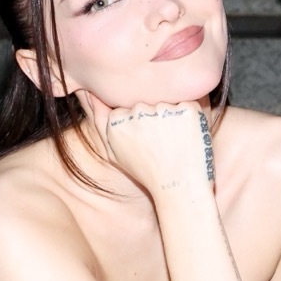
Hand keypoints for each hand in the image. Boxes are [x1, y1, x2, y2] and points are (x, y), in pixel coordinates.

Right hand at [88, 93, 215, 199]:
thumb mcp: (114, 151)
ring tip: (176, 142)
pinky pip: (190, 103)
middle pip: (150, 102)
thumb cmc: (146, 171)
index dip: (143, 123)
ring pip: (169, 102)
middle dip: (158, 117)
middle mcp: (138, 111)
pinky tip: (189, 137)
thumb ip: (99, 121)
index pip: (132, 106)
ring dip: (175, 117)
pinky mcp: (188, 110)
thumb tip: (89, 93)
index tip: (148, 142)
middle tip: (164, 143)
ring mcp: (164, 110)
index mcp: (118, 118)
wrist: (178, 187)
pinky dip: (192, 118)